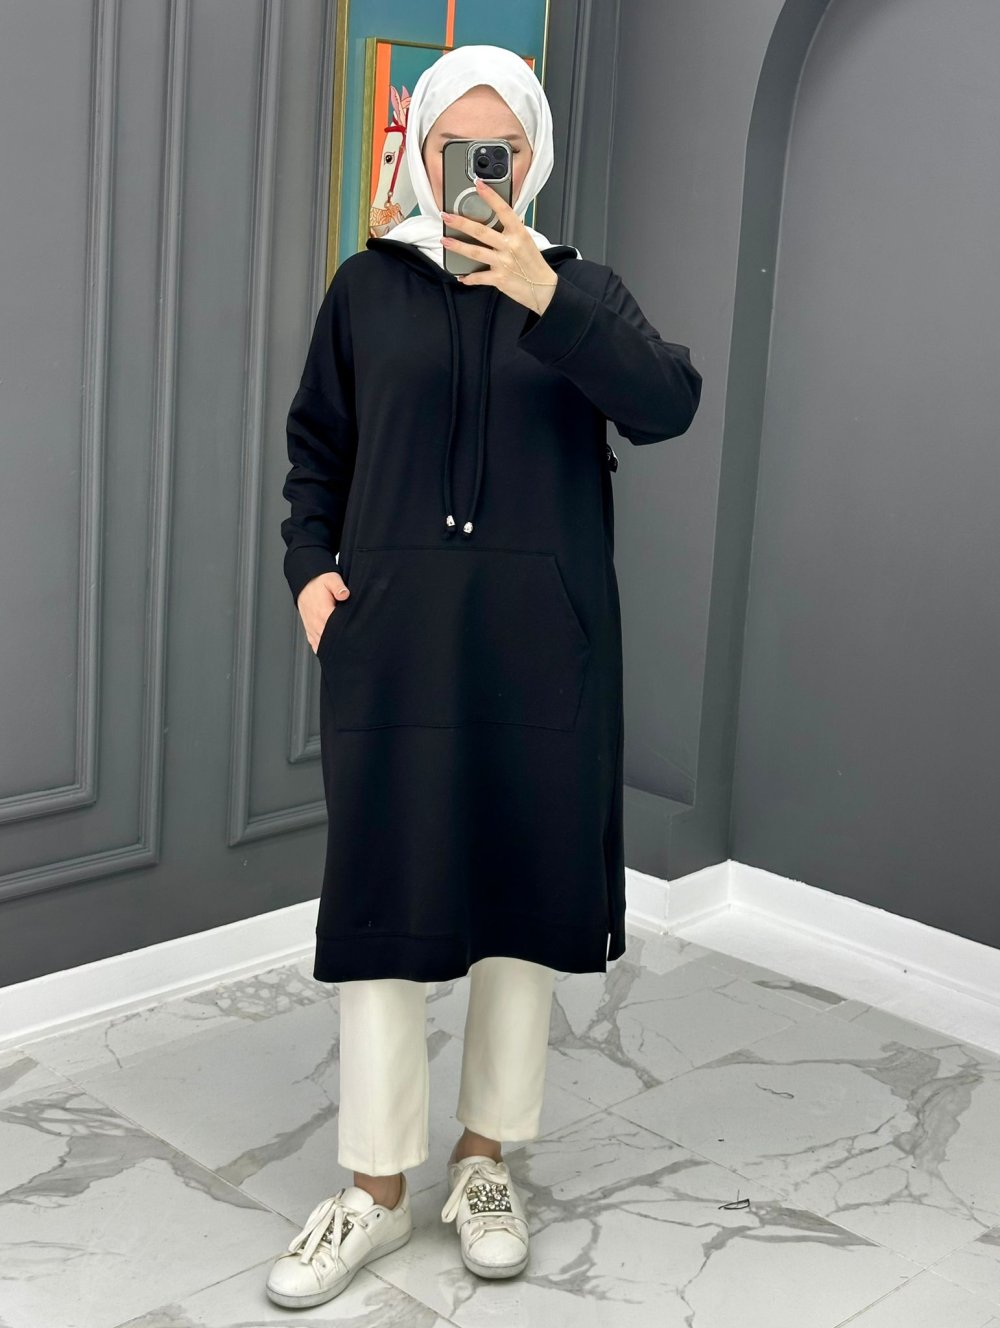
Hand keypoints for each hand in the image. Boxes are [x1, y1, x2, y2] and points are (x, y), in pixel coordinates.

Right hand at [298, 570, 349, 653]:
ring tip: (346, 651)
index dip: (347, 634)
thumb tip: (345, 594)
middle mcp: (316, 623)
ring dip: (333, 648)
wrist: (305, 583)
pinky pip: (316, 645)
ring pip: (323, 645)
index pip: (336, 629)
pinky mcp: (310, 631)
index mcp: (322, 612)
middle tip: (355, 646)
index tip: (356, 635)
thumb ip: (338, 587)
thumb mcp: (331, 579)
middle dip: (342, 644)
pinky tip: (333, 652)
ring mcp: (312, 629)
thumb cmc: (319, 582)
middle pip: (330, 640)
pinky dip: (324, 650)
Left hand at [441, 178, 557, 314]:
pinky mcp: (499, 279)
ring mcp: (503, 263)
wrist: (543, 288)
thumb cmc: (533, 263)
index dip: (490, 196)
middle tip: (446, 216)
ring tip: (445, 240)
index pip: (503, 210)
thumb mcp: (526, 240)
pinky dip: (469, 277)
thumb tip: (496, 219)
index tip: (478, 184)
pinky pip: (479, 277)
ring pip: (475, 252)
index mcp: (518, 233)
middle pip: (481, 231)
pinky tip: (461, 276)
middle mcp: (510, 246)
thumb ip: (510, 230)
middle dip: (461, 223)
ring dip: (457, 246)